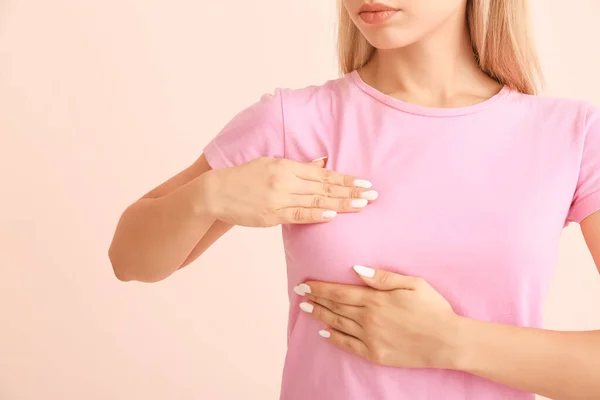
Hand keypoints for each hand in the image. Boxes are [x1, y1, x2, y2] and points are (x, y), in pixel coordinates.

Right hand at [204, 157, 377, 226]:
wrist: (216, 192)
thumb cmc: (244, 178)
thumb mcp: (270, 164)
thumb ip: (298, 166)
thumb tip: (322, 162)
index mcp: (285, 165)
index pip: (322, 173)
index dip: (345, 179)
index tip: (364, 182)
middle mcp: (284, 180)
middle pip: (324, 186)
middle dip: (350, 191)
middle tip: (373, 194)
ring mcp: (278, 198)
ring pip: (315, 200)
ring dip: (340, 203)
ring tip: (361, 205)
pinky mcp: (271, 215)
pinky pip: (298, 214)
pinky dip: (316, 214)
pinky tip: (332, 214)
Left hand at [294, 266, 461, 369]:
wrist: (447, 342)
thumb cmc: (433, 308)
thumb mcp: (412, 283)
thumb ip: (382, 277)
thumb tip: (357, 270)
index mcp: (376, 299)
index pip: (340, 291)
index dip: (320, 288)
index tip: (305, 284)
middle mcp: (368, 318)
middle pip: (335, 306)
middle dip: (316, 299)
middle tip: (299, 294)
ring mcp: (370, 338)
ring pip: (338, 324)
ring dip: (321, 315)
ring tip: (308, 309)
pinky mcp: (375, 354)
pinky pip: (348, 345)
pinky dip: (334, 338)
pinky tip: (324, 332)